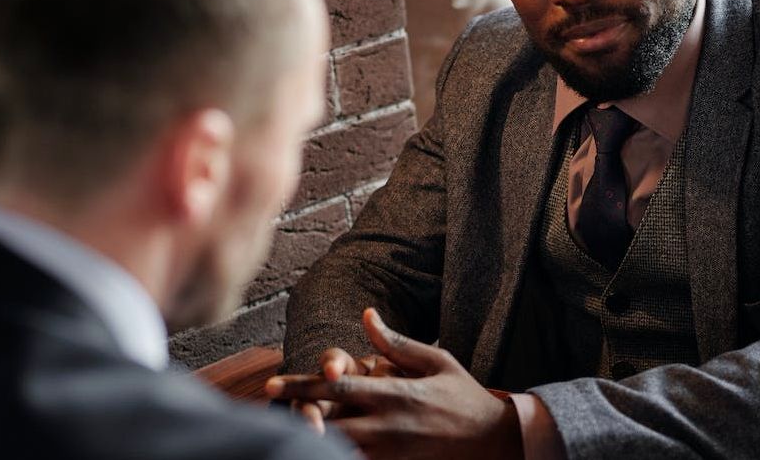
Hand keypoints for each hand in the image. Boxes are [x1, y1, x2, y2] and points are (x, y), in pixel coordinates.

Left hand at [268, 309, 522, 459]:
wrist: (494, 441)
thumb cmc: (463, 396)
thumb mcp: (436, 360)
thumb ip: (396, 343)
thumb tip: (367, 315)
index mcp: (395, 393)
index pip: (339, 387)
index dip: (303, 385)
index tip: (274, 382)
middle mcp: (387, 424)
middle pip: (329, 421)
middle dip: (295, 415)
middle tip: (266, 411)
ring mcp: (390, 451)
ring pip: (339, 447)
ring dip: (311, 439)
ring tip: (282, 431)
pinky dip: (338, 455)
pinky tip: (318, 449)